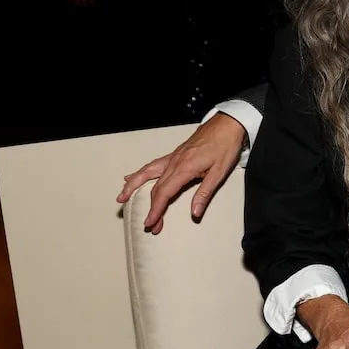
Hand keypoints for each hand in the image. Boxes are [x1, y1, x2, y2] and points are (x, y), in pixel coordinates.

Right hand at [115, 112, 246, 232]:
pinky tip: (133, 177)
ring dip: (133, 186)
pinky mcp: (175, 154)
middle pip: (155, 188)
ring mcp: (173, 157)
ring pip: (147, 173)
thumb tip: (195, 213)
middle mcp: (174, 162)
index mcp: (184, 168)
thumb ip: (205, 193)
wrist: (227, 123)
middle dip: (150, 208)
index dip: (156, 210)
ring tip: (121, 197)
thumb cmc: (225, 146)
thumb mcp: (220, 172)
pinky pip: (153, 165)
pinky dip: (140, 173)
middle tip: (148, 224)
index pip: (164, 193)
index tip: (150, 223)